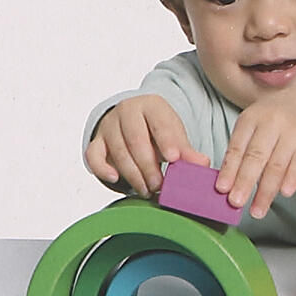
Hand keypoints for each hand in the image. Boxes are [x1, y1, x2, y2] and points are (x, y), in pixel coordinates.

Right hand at [85, 95, 207, 196]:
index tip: (174, 159)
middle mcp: (127, 111)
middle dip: (148, 166)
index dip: (167, 141)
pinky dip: (103, 168)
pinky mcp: (97, 140)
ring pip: (118, 151)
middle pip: (136, 140)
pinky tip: (115, 179)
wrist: (134, 120)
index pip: (159, 123)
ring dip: (132, 174)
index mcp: (151, 105)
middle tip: (159, 185)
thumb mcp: (175, 135)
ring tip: (147, 190)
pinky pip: (94, 155)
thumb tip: (201, 164)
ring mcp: (110, 125)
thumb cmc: (157, 129)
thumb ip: (187, 151)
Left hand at [216, 88, 295, 218]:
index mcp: (252, 118)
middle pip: (257, 156)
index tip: (222, 189)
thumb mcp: (252, 126)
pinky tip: (285, 193)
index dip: (229, 169)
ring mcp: (294, 133)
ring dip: (266, 190)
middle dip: (245, 181)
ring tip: (257, 210)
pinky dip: (292, 179)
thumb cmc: (272, 123)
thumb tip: (227, 186)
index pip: (238, 147)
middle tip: (236, 202)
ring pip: (278, 165)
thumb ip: (240, 152)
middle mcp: (273, 122)